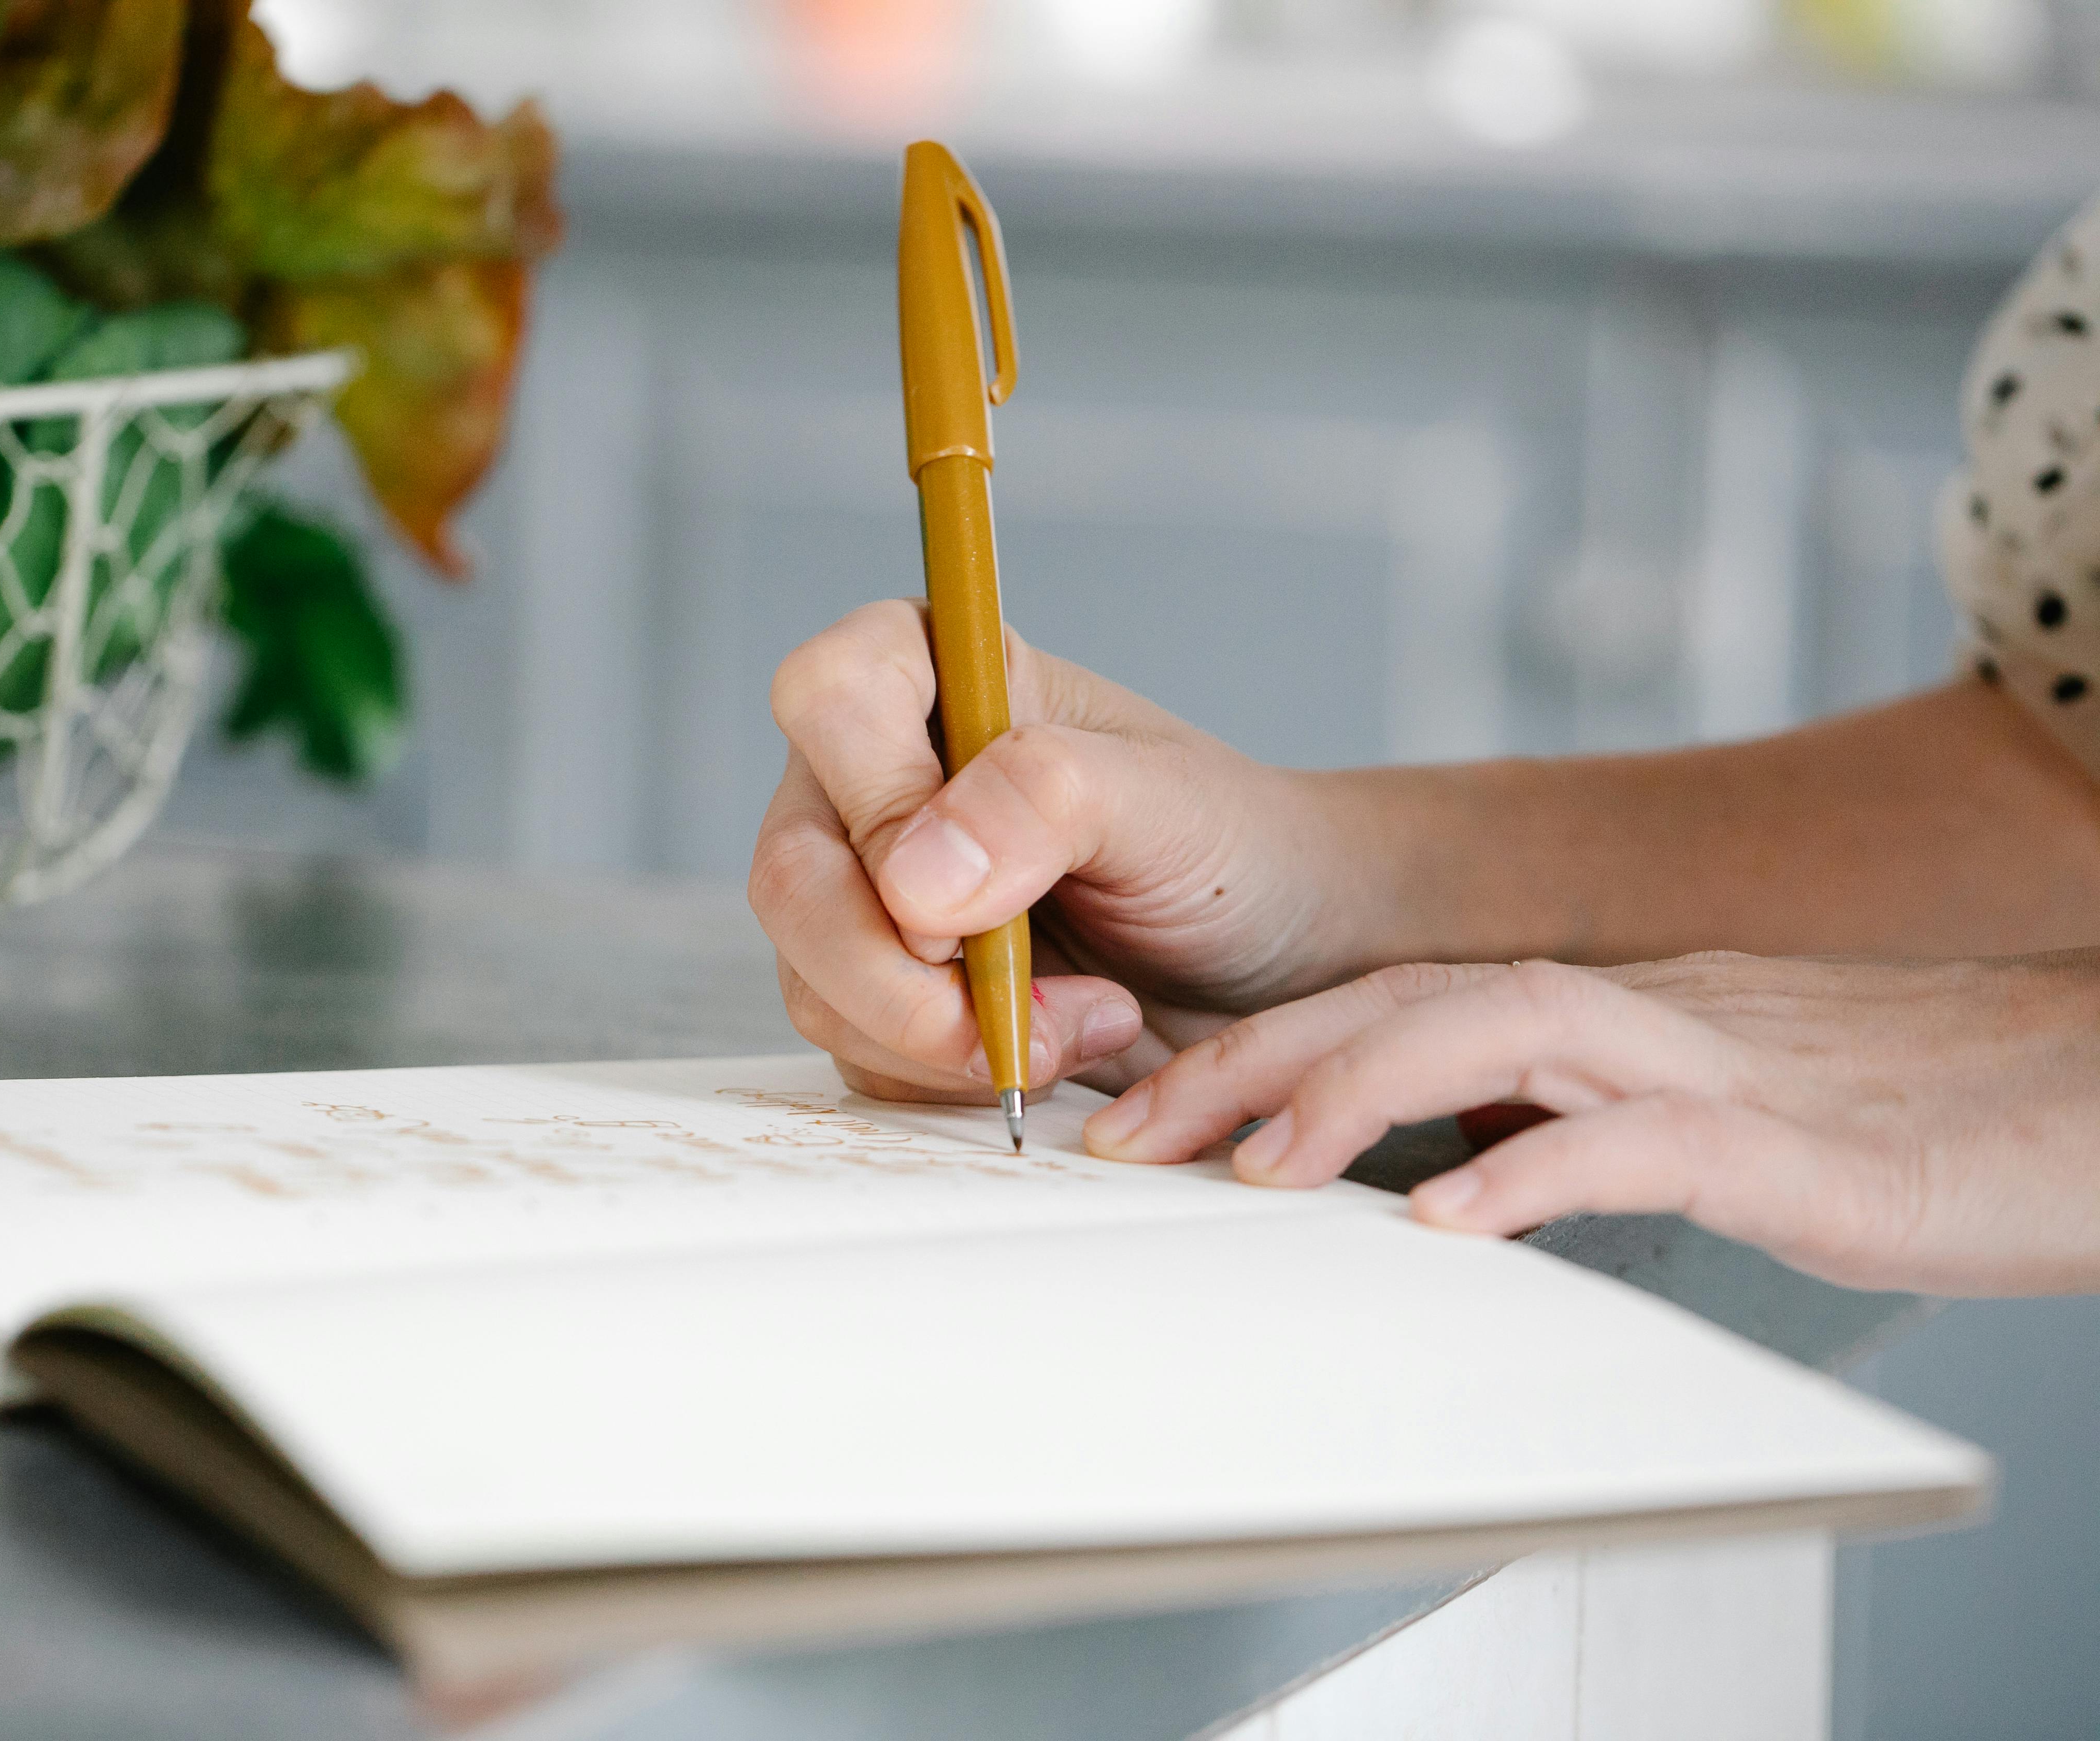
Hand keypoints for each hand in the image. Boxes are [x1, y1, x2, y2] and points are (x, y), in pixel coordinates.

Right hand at [750, 601, 1361, 1103]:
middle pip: (793, 871)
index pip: (829, 696)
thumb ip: (1046, 801)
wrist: (1277, 959)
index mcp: (932, 675)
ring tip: (1075, 1026)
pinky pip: (855, 1050)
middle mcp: (873, 777)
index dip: (878, 806)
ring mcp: (865, 889)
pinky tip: (1045, 1050)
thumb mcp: (1167, 804)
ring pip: (811, 979)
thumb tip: (916, 880)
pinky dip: (946, 1078)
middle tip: (1009, 1020)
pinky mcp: (881, 989)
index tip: (963, 898)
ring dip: (937, 1039)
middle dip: (897, 977)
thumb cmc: (1231, 849)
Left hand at [1080, 949, 2099, 1293]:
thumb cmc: (1904, 1112)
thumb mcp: (1696, 1111)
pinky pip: (1643, 1140)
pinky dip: (1535, 1171)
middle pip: (1405, 1000)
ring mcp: (1714, 1066)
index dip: (1254, 1046)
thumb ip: (1571, 1116)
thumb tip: (1450, 1162)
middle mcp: (1636, 1014)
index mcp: (1604, 1012)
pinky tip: (1451, 1220)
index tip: (1141, 1107)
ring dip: (1357, 1091)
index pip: (1393, 1003)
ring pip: (1498, 1030)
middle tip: (1127, 1136)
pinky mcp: (1801, 1145)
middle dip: (1249, 1061)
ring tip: (1253, 1166)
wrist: (2090, 1091)